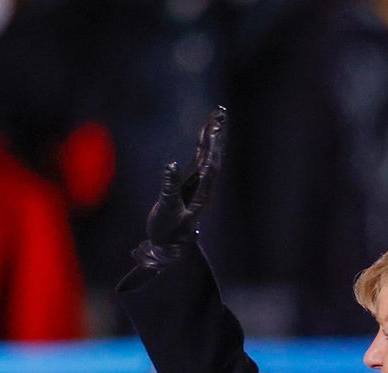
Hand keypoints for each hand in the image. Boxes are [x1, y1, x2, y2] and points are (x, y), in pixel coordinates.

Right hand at [145, 106, 225, 244]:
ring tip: (216, 116)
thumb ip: (169, 188)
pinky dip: (202, 146)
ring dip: (211, 137)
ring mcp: (198, 185)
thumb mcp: (166, 211)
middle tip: (221, 112)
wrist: (168, 245)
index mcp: (202, 194)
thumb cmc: (167, 230)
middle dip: (217, 135)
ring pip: (208, 157)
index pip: (210, 166)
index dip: (212, 147)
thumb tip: (171, 164)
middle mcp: (204, 187)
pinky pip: (199, 161)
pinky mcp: (190, 184)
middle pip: (213, 157)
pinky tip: (204, 134)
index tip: (213, 129)